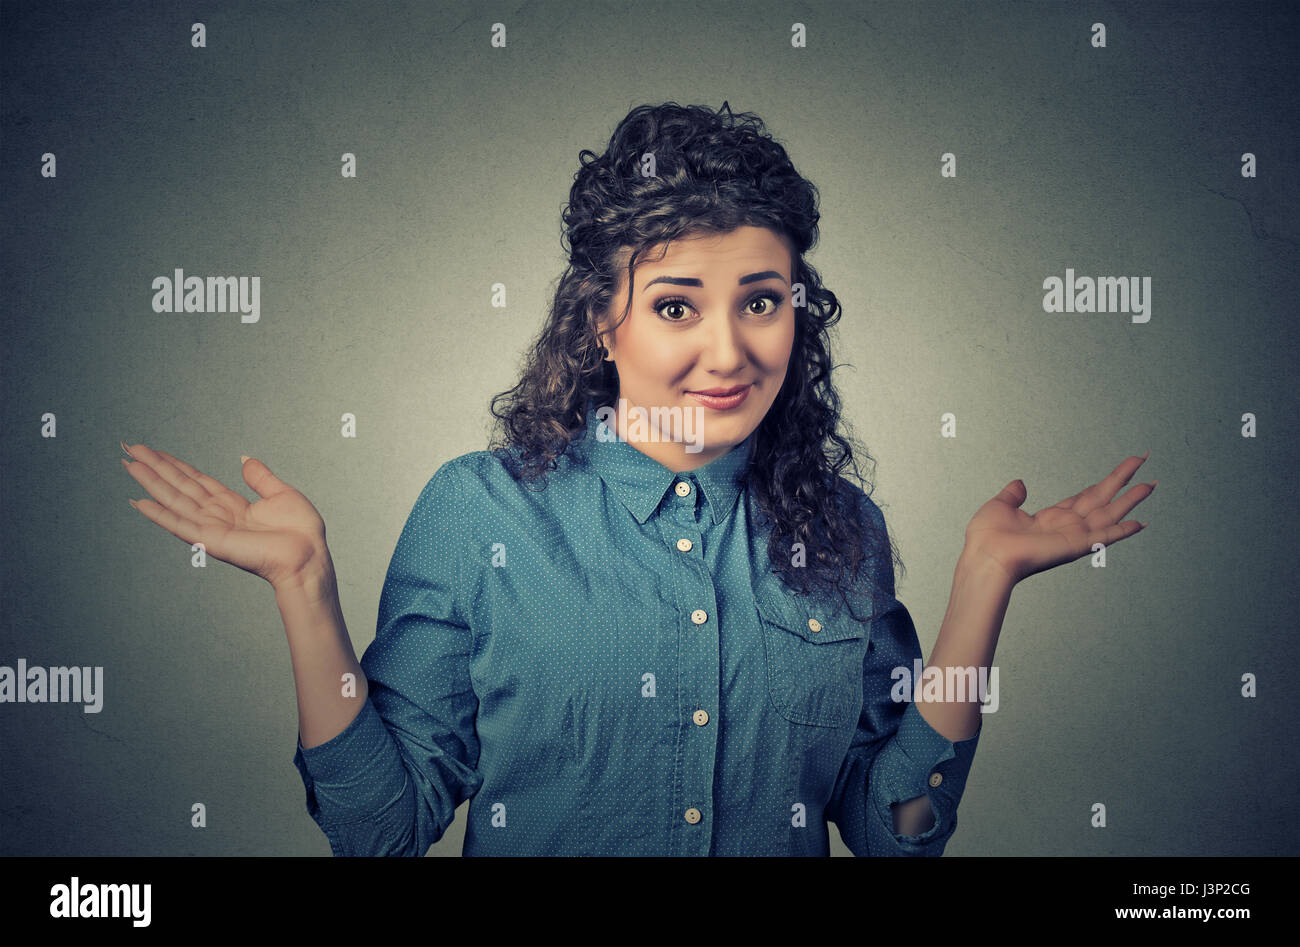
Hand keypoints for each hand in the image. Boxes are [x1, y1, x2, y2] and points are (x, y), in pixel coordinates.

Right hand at [121, 442, 330, 589]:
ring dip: (151, 482)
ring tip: (128, 464)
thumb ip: (260, 477)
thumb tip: (245, 459)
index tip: (154, 451)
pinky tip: (138, 501)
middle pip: (179, 486)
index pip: (196, 481)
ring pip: (174, 500)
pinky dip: (158, 514)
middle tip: (130, 448)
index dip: (175, 465)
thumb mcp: (281, 494)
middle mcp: (217, 516)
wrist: (307, 556)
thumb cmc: (301, 531)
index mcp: (233, 505)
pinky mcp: (210, 541)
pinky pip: (179, 525)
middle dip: (155, 467)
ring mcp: (211, 528)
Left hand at [962, 453, 1154, 585]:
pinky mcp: (1076, 544)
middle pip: (1103, 499)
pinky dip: (1124, 530)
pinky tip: (1142, 522)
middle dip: (1124, 480)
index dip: (1103, 483)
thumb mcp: (1000, 506)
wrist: (985, 556)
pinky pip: (1105, 536)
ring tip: (1152, 483)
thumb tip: (1020, 483)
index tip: (1121, 471)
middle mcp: (1067, 526)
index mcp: (1050, 518)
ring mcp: (1073, 535)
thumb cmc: (986, 537)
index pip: (1084, 498)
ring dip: (1131, 499)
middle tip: (1144, 460)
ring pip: (1110, 512)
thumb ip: (1013, 495)